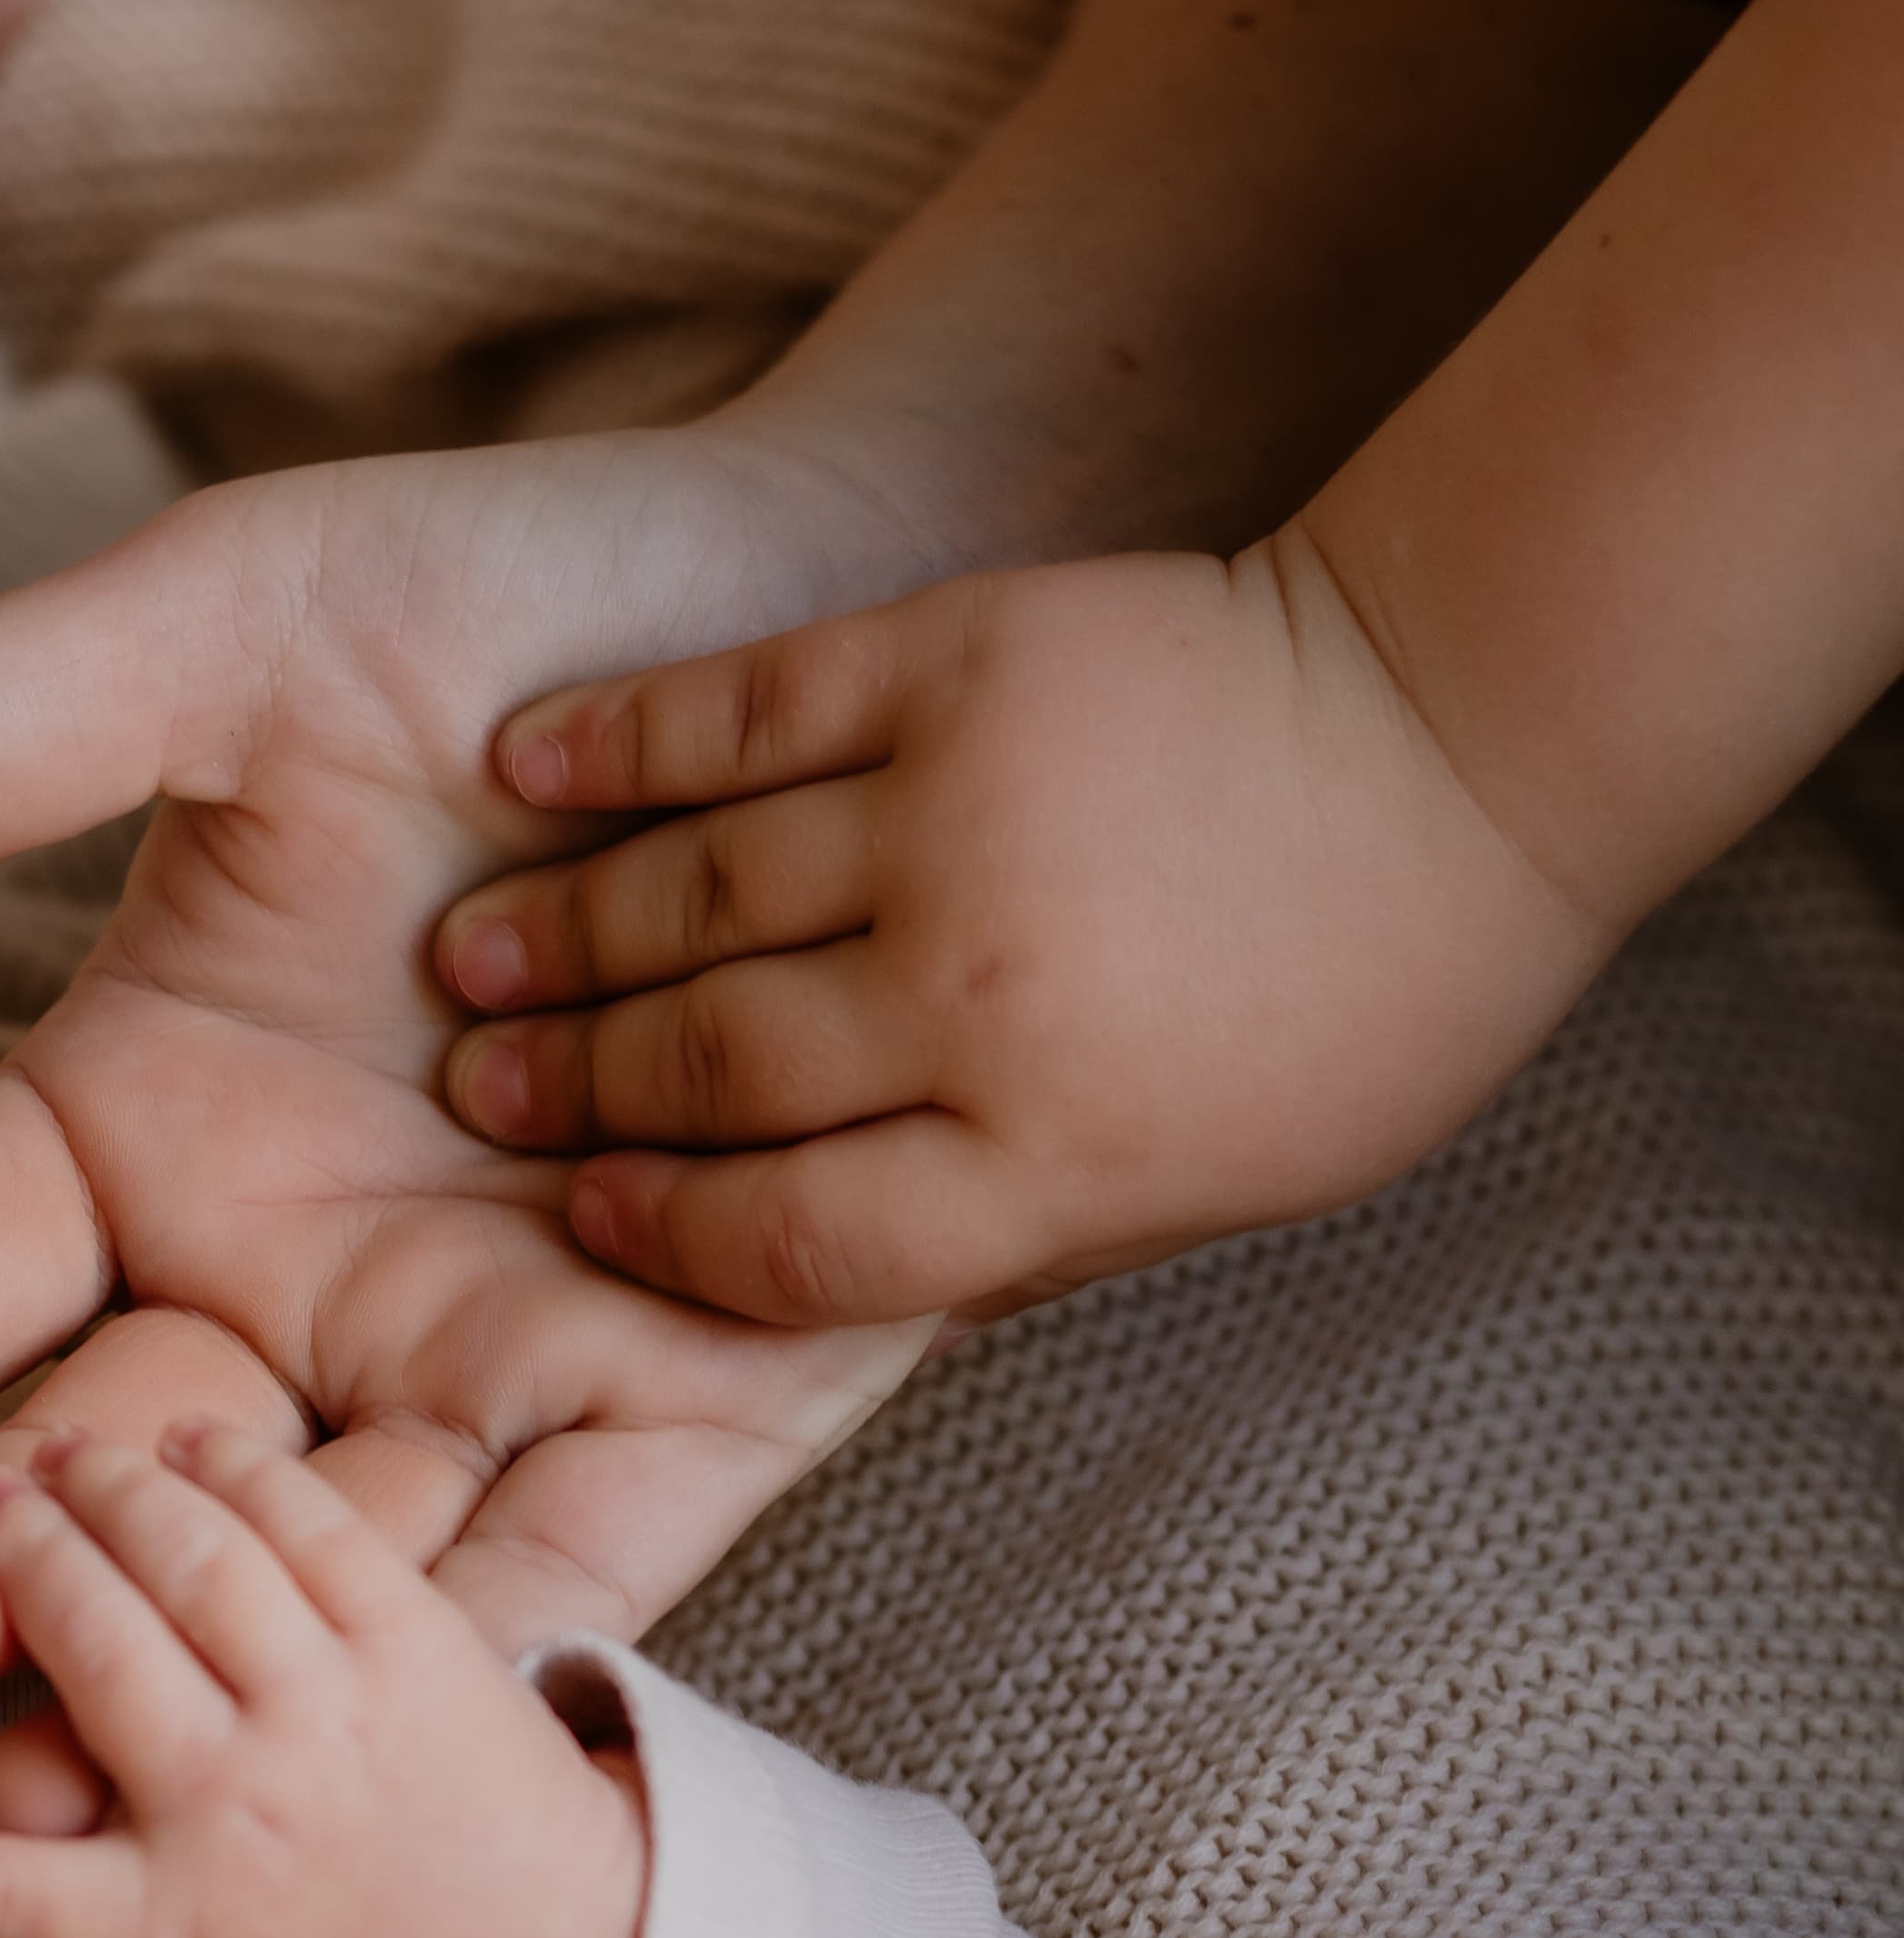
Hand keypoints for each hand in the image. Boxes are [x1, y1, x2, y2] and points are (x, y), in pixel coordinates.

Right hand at [0, 428, 945, 1684]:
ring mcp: (475, 1365)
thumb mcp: (225, 641)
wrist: (856, 616)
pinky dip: (477, 1663)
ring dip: (205, 1678)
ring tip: (85, 1772)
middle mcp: (286, 1280)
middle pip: (106, 1465)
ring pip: (308, 1565)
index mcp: (145, 1124)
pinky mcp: (683, 1411)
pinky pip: (567, 1571)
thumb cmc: (526, 605)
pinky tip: (384, 1749)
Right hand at [0, 1424, 645, 1937]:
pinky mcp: (422, 1640)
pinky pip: (315, 1527)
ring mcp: (334, 1712)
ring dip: (106, 1496)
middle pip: (87, 1656)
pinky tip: (191, 1438)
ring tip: (56, 1465)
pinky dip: (240, 1472)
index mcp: (181, 1931)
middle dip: (8, 1570)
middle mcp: (245, 1807)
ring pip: (188, 1566)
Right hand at [431, 530, 1613, 1318]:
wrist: (1467, 739)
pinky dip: (618, 740)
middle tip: (482, 1093)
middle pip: (714, 1068)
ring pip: (695, 895)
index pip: (787, 1242)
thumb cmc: (1347, 1005)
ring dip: (559, 933)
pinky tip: (527, 765)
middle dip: (573, 1089)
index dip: (660, 1241)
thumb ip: (1003, 1241)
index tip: (585, 1221)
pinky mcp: (957, 656)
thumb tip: (802, 1281)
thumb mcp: (1200, 1191)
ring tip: (471, 959)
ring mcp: (965, 817)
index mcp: (1051, 1158)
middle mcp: (988, 1001)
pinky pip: (738, 708)